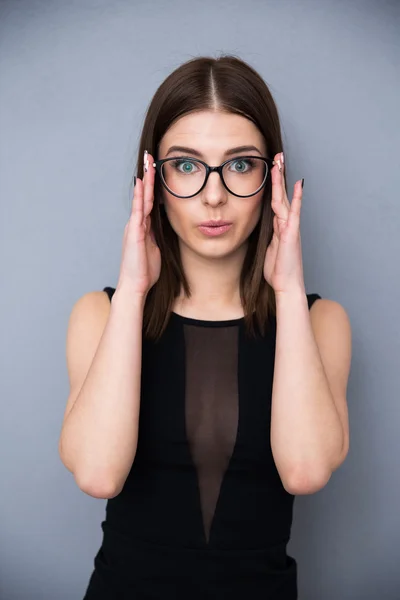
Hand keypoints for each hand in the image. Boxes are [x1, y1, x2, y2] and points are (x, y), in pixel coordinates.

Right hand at [117, 150, 160, 296]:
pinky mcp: (134, 232)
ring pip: (141, 199)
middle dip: (147, 176)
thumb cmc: (144, 272)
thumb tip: (161, 229)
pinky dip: (140, 196)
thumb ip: (157, 237)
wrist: (135, 286)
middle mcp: (136, 224)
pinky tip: (141, 183)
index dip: (153, 186)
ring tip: (147, 163)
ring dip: (145, 181)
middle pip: (144, 195)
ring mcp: (134, 227)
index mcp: (142, 227)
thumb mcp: (155, 250)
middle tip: (150, 157)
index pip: (150, 202)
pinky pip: (138, 210)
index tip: (156, 170)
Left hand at [263, 152, 305, 295]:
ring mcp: (290, 227)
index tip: (271, 168)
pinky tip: (298, 185)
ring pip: (285, 198)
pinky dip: (296, 198)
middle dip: (279, 175)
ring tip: (280, 162)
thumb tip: (260, 229)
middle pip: (281, 194)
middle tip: (277, 156)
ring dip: (282, 180)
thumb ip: (266, 237)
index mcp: (279, 227)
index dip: (273, 185)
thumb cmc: (278, 271)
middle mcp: (286, 224)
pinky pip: (293, 212)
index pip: (275, 200)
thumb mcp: (267, 249)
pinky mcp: (291, 233)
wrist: (287, 285)